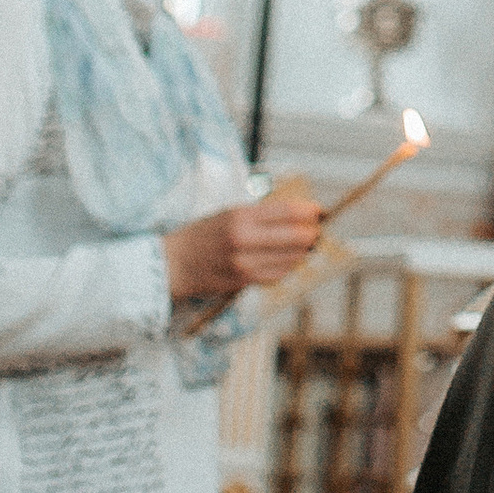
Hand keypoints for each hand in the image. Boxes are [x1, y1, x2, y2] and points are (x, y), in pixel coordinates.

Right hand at [164, 191, 323, 308]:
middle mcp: (244, 239)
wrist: (174, 264)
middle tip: (317, 230)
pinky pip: (276, 275)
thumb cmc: (203, 234)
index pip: (287, 212)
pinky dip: (288, 267)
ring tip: (306, 245)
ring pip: (290, 258)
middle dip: (311, 233)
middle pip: (294, 237)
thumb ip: (261, 214)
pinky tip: (290, 261)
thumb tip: (296, 214)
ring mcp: (244, 263)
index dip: (309, 211)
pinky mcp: (243, 281)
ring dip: (303, 252)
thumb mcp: (229, 213)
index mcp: (240, 216)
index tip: (318, 210)